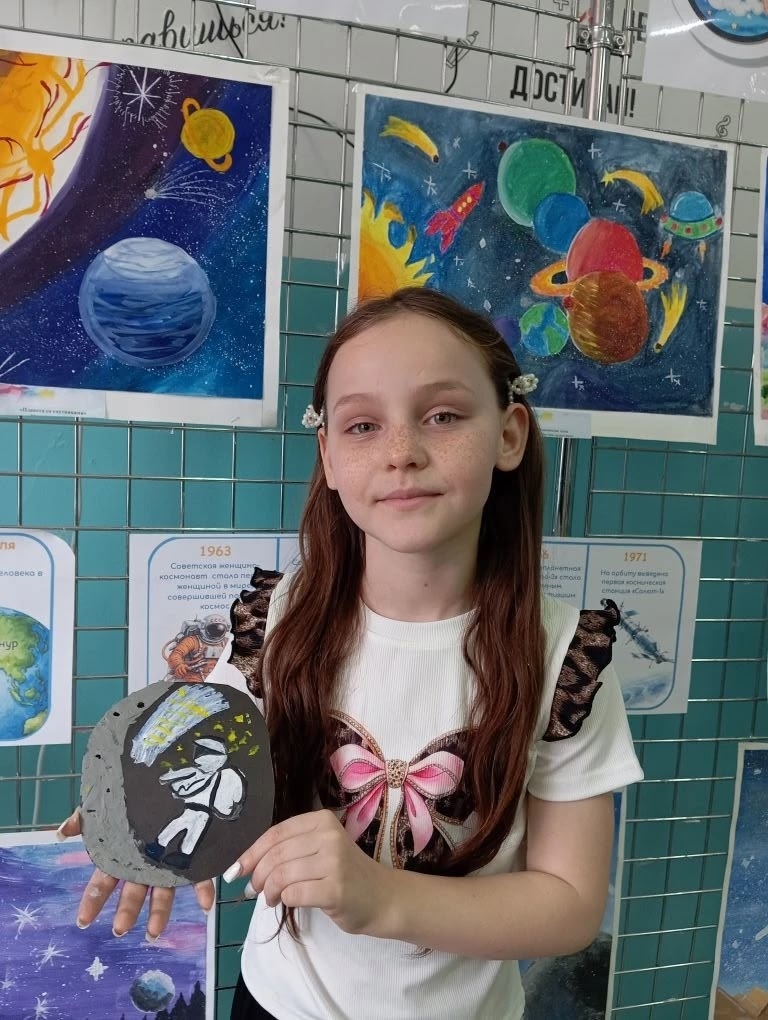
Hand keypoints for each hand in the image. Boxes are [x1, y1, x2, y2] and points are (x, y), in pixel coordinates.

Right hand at [57, 808, 215, 938]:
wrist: (174, 779)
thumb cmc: (138, 796)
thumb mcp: (107, 803)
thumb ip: (85, 817)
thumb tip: (60, 831)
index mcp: (123, 855)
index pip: (103, 881)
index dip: (93, 900)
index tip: (83, 920)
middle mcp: (145, 864)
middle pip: (133, 892)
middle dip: (126, 911)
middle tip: (120, 929)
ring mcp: (168, 863)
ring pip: (163, 892)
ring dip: (159, 912)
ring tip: (155, 932)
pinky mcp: (194, 857)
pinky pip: (200, 876)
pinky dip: (204, 890)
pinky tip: (207, 904)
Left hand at [227, 809, 391, 935]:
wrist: (382, 897)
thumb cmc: (345, 874)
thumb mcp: (320, 850)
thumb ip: (290, 850)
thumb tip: (244, 865)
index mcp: (322, 820)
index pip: (275, 833)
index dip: (251, 852)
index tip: (235, 870)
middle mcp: (328, 836)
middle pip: (276, 855)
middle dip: (257, 875)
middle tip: (252, 889)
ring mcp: (334, 862)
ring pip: (281, 875)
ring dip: (269, 891)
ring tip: (270, 899)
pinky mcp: (335, 889)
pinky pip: (294, 894)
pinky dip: (284, 900)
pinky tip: (286, 902)